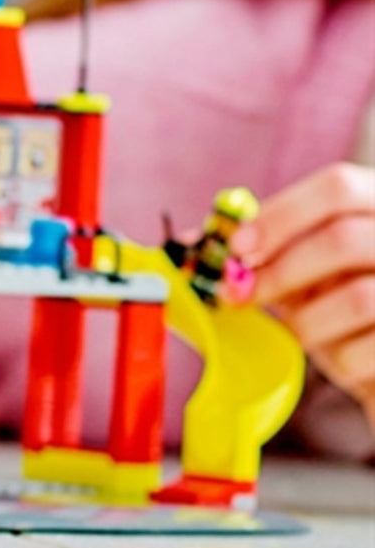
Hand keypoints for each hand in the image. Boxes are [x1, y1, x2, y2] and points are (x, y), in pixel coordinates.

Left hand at [230, 163, 374, 424]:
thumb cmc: (342, 307)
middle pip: (343, 239)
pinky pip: (367, 351)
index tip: (236, 246)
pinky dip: (339, 360)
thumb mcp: (303, 270)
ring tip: (299, 332)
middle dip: (279, 272)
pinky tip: (340, 357)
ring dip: (307, 322)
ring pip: (357, 298)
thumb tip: (189, 247)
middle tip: (237, 298)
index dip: (280, 214)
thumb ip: (258, 253)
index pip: (338, 187)